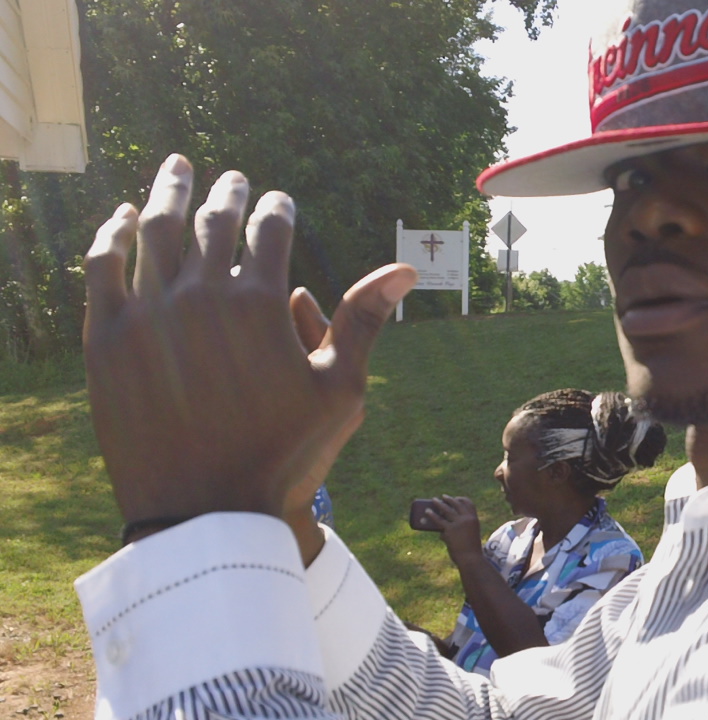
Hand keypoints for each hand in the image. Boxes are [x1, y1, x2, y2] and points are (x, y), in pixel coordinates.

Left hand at [83, 154, 415, 525]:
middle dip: (225, 193)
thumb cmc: (286, 455)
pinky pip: (103, 268)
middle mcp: (199, 296)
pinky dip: (114, 234)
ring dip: (168, 192)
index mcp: (259, 303)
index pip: (270, 229)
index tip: (280, 199)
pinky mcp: (106, 340)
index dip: (278, 207)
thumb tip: (404, 269)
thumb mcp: (342, 390)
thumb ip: (364, 320)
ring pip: (155, 232)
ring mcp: (147, 315)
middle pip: (211, 220)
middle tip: (230, 177)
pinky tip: (124, 218)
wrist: (206, 515)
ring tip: (176, 170)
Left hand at [422, 496, 482, 562]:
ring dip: (439, 504)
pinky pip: (438, 520)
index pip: (469, 503)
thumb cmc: (470, 550)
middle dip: (449, 499)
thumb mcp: (469, 535)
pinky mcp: (449, 530)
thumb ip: (458, 530)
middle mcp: (467, 519)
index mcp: (474, 519)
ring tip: (433, 500)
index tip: (456, 498)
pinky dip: (432, 515)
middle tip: (442, 497)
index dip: (461, 499)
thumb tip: (441, 532)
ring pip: (446, 510)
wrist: (470, 559)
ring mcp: (458, 524)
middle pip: (456, 504)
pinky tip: (427, 512)